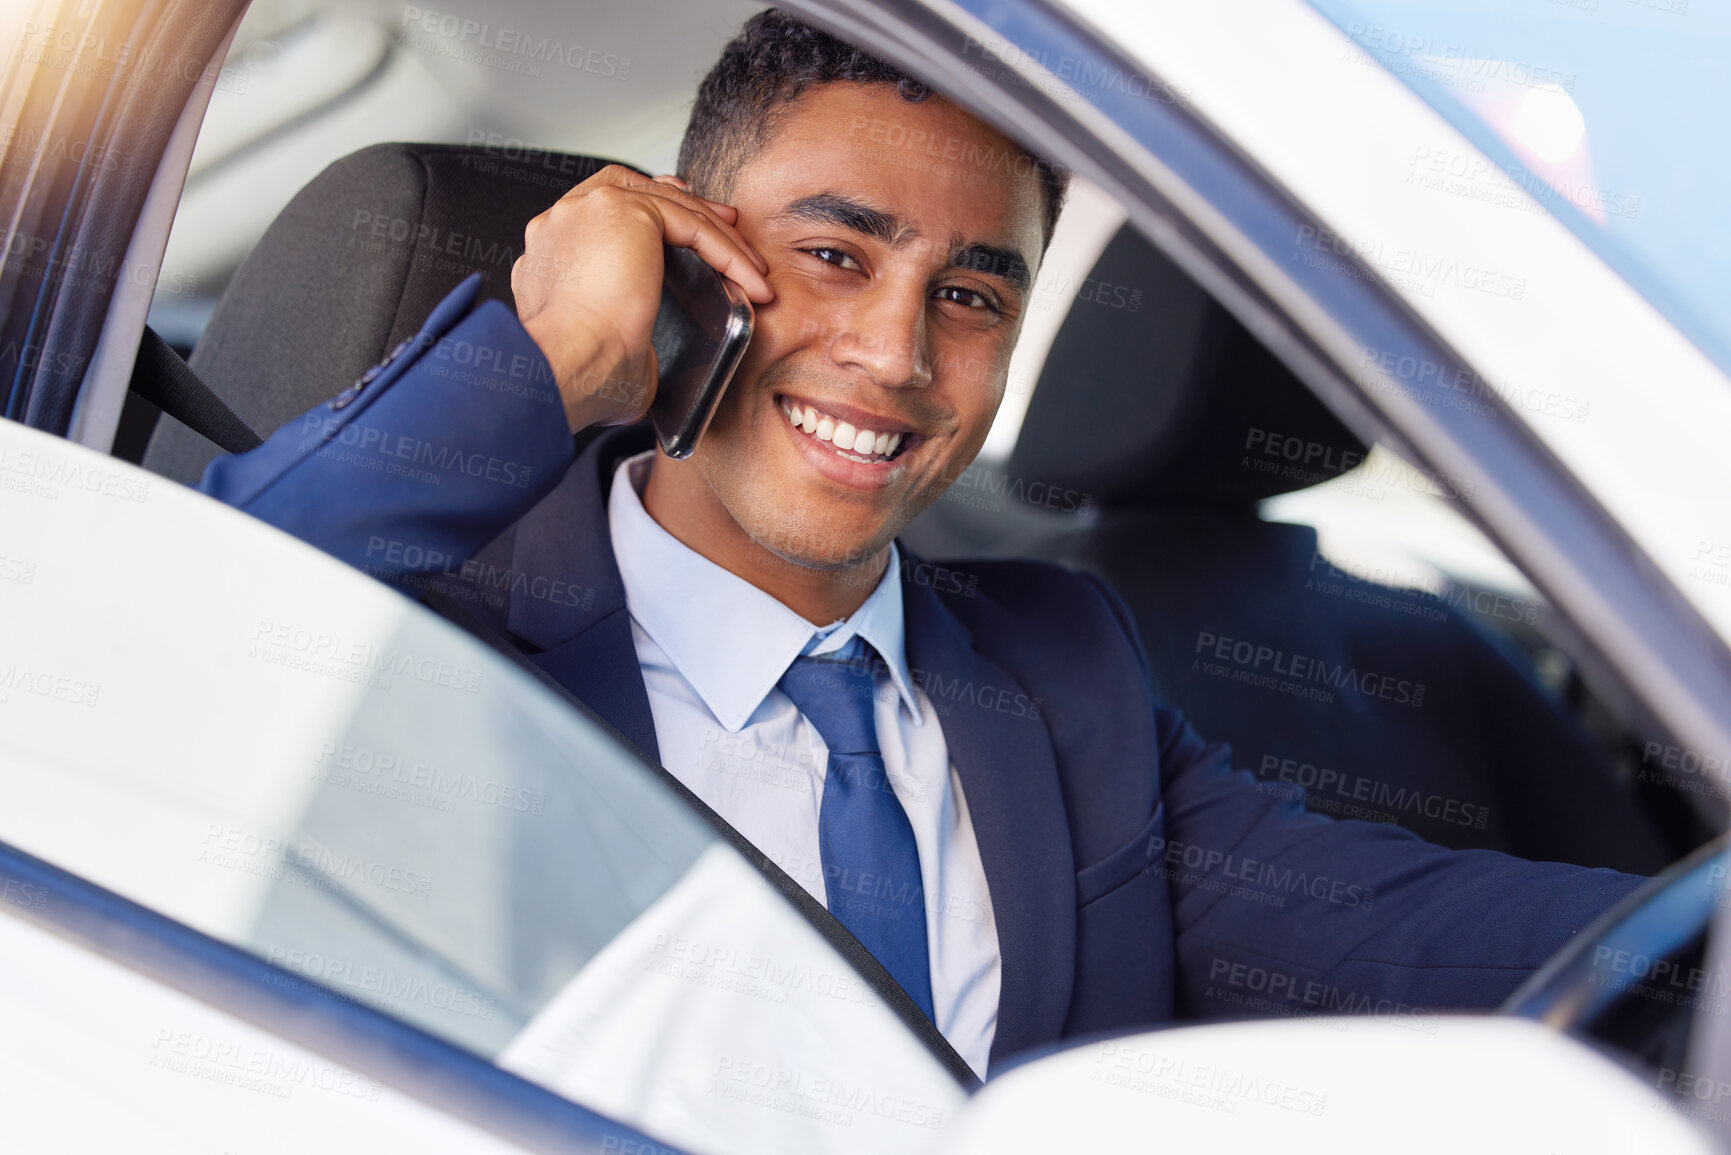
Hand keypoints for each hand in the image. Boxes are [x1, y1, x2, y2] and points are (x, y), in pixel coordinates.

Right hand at [511, 167, 773, 433]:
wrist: (567, 365)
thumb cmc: (576, 372)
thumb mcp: (599, 347)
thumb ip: (620, 337)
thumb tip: (645, 365)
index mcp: (550, 250)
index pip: (603, 213)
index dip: (649, 215)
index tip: (682, 235)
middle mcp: (564, 220)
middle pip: (636, 191)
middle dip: (685, 205)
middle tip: (724, 223)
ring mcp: (592, 208)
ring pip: (671, 207)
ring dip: (717, 236)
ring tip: (752, 266)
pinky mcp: (628, 211)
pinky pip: (693, 223)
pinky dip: (728, 252)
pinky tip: (752, 280)